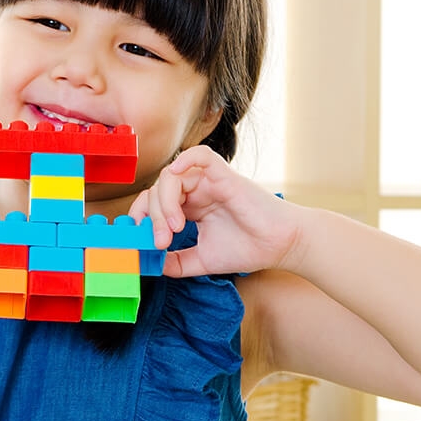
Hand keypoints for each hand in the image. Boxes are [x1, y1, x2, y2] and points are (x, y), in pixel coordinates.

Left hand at [128, 145, 300, 277]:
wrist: (282, 246)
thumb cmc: (249, 248)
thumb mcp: (202, 260)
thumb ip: (176, 262)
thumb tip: (151, 264)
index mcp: (190, 206)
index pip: (153, 202)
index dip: (140, 217)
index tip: (138, 240)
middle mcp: (196, 190)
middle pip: (157, 190)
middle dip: (153, 217)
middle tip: (161, 242)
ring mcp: (209, 181)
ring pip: (171, 177)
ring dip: (164, 203)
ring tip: (175, 229)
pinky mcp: (224, 175)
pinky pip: (200, 155)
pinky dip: (184, 159)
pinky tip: (176, 175)